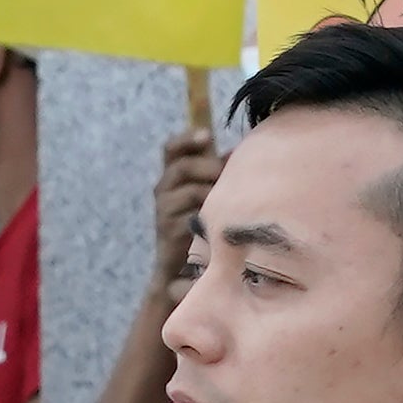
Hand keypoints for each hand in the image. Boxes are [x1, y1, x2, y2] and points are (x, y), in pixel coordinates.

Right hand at [149, 128, 221, 287]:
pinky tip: (219, 221)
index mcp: (173, 176)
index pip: (172, 149)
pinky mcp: (169, 231)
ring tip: (225, 202)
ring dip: (211, 193)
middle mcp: (164, 190)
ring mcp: (164, 211)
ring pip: (190, 190)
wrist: (181, 266)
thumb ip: (219, 170)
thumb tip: (238, 151)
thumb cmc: (202, 223)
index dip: (186, 139)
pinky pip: (192, 216)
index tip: (208, 136)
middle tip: (224, 176)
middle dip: (207, 168)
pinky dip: (208, 215)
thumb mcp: (210, 191)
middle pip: (181, 166)